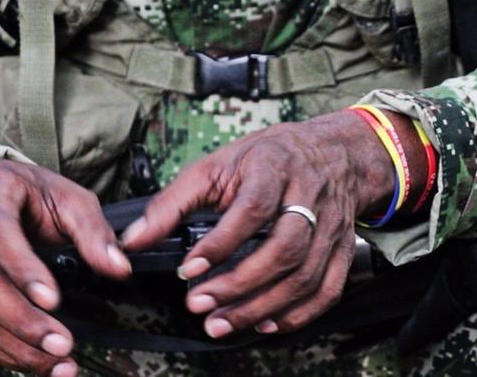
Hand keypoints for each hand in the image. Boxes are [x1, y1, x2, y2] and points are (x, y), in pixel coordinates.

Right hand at [0, 151, 131, 375]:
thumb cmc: (26, 192)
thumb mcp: (67, 198)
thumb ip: (93, 232)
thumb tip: (119, 267)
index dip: (23, 269)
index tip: (53, 299)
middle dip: (23, 320)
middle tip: (61, 344)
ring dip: (14, 344)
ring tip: (55, 362)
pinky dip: (0, 349)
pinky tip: (32, 360)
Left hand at [120, 110, 400, 337]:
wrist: (334, 153)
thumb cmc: (268, 158)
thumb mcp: (216, 165)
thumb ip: (173, 202)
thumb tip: (133, 241)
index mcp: (276, 167)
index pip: (253, 209)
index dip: (221, 243)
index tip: (188, 270)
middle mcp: (310, 196)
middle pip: (284, 248)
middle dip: (240, 284)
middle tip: (201, 305)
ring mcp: (332, 224)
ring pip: (305, 274)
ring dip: (263, 306)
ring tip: (223, 322)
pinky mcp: (343, 248)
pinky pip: (328, 289)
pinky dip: (298, 314)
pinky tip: (266, 323)